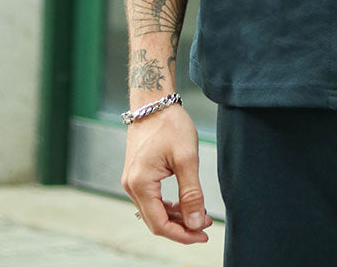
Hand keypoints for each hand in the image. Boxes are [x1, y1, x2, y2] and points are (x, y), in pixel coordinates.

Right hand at [122, 104, 211, 243]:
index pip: (160, 224)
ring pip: (154, 211)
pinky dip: (168, 205)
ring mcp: (132, 181)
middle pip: (156, 221)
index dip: (182, 234)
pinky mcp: (137, 175)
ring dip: (177, 216)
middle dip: (181, 226)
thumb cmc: (169, 124)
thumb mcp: (187, 158)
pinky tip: (185, 202)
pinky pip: (152, 199)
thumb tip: (195, 222)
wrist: (154, 101)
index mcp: (140, 184)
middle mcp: (131, 186)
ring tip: (199, 214)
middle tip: (205, 225)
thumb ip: (191, 193)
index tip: (203, 234)